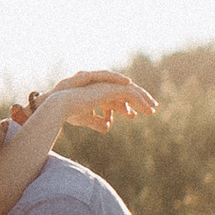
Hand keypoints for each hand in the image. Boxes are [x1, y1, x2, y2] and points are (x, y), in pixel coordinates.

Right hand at [40, 70, 154, 132]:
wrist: (61, 104)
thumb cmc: (69, 111)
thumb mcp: (86, 119)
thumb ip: (97, 122)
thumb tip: (108, 128)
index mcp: (98, 92)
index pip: (116, 98)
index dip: (125, 106)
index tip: (133, 115)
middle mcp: (104, 87)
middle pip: (126, 92)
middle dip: (139, 100)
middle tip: (152, 108)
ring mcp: (107, 86)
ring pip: (131, 91)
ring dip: (143, 100)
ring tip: (153, 110)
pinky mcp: (110, 88)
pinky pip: (130, 93)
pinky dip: (139, 100)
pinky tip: (147, 107)